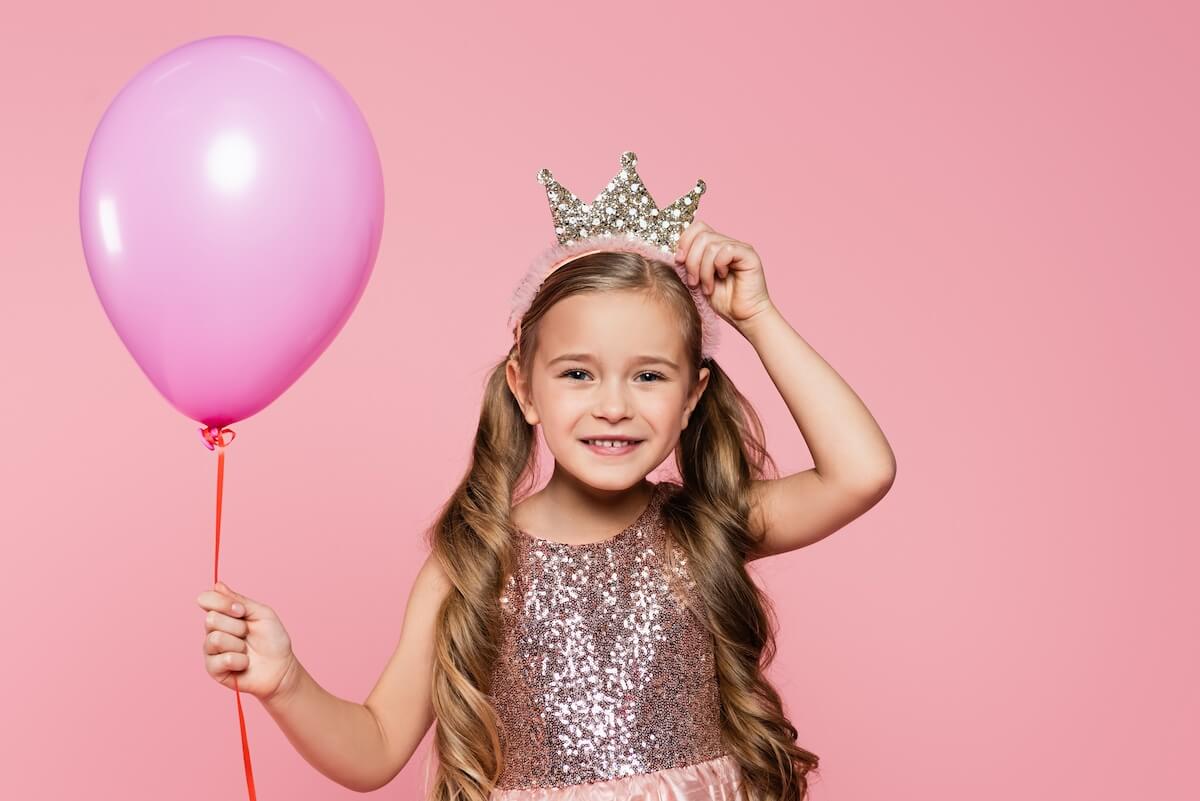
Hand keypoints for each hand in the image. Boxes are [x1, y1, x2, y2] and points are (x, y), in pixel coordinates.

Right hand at [196, 581, 298, 702]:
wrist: (280, 667)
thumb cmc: (273, 639)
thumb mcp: (261, 613)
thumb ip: (238, 600)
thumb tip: (217, 584)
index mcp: (223, 614)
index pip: (206, 599)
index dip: (222, 603)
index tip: (242, 611)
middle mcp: (213, 630)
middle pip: (211, 619)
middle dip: (237, 626)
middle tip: (248, 634)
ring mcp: (211, 650)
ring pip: (215, 639)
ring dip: (238, 644)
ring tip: (246, 650)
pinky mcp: (213, 669)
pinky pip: (221, 659)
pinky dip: (239, 661)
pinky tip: (244, 663)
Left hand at [674, 220, 773, 328]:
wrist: (744, 317)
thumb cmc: (722, 301)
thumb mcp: (697, 280)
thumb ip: (688, 264)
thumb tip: (675, 253)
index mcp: (714, 246)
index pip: (697, 228)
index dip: (684, 241)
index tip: (679, 261)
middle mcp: (727, 243)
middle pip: (701, 235)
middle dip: (692, 260)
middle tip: (693, 282)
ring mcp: (739, 247)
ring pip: (711, 245)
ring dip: (704, 269)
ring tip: (707, 286)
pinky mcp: (749, 255)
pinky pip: (727, 250)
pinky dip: (718, 266)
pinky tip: (722, 278)